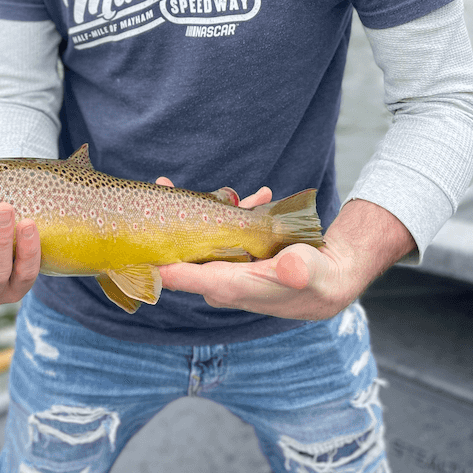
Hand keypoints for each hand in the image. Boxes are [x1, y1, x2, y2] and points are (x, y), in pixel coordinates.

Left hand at [158, 196, 414, 320]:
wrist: (328, 277)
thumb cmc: (318, 279)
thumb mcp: (312, 273)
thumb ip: (299, 271)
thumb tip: (288, 266)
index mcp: (237, 287)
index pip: (194, 277)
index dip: (168, 263)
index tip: (144, 247)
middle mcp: (225, 279)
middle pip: (188, 252)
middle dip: (173, 221)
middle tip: (163, 186)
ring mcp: (228, 266)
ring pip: (202, 236)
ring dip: (200, 208)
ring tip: (197, 184)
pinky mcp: (235, 252)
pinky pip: (221, 229)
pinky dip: (230, 209)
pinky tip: (252, 194)